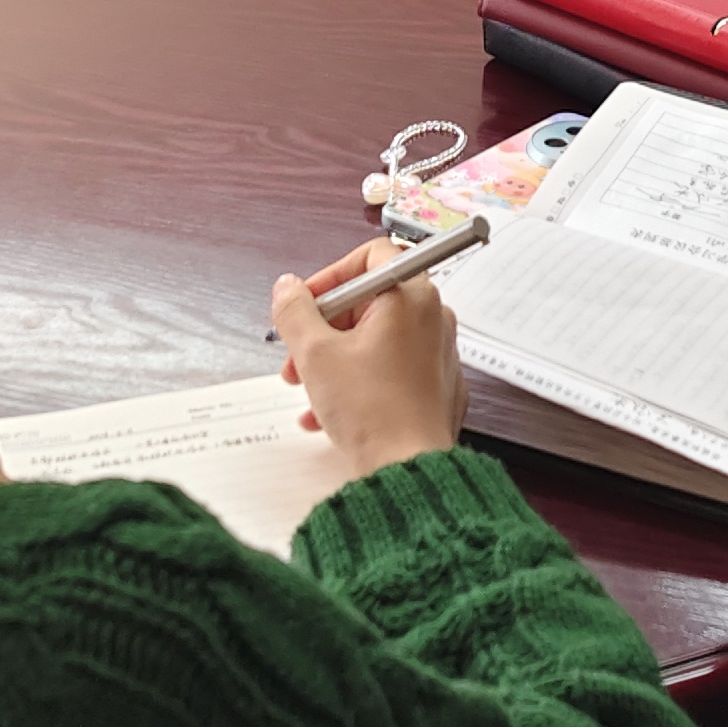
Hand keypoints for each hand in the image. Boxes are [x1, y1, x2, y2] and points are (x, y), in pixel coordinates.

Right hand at [272, 244, 465, 478]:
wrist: (408, 470)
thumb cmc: (374, 413)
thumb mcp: (315, 354)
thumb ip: (295, 312)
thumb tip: (288, 289)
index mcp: (411, 297)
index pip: (372, 257)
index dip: (331, 276)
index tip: (308, 303)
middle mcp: (433, 319)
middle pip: (370, 302)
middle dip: (324, 328)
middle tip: (298, 354)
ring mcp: (439, 354)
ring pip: (377, 340)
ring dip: (335, 359)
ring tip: (308, 390)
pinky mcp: (438, 387)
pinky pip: (392, 371)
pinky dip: (360, 383)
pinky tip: (328, 412)